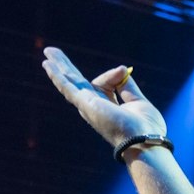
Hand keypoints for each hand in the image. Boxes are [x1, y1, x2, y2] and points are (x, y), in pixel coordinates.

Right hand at [40, 47, 166, 149]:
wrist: (145, 141)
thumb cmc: (146, 130)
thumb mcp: (139, 102)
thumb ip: (128, 87)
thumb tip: (122, 70)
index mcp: (106, 107)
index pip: (102, 84)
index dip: (113, 75)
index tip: (122, 71)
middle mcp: (94, 107)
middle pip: (76, 82)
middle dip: (64, 67)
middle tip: (51, 52)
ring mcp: (88, 106)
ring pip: (69, 82)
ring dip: (57, 67)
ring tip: (47, 54)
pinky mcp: (86, 104)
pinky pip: (68, 87)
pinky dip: (57, 76)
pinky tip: (47, 65)